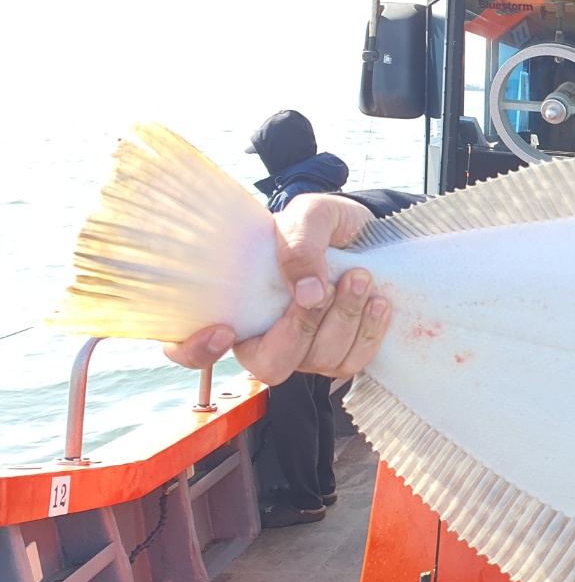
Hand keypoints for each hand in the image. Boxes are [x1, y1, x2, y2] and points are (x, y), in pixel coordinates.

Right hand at [162, 193, 391, 383]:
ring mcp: (306, 351)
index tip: (221, 330)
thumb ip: (299, 244)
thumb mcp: (307, 216)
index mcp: (238, 304)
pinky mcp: (343, 354)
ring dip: (344, 320)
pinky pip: (354, 363)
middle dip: (301, 328)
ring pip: (319, 362)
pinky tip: (379, 302)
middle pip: (270, 365)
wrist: (367, 230)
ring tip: (362, 278)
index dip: (195, 352)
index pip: (189, 349)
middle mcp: (266, 336)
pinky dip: (369, 333)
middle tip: (327, 288)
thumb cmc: (322, 224)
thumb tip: (306, 293)